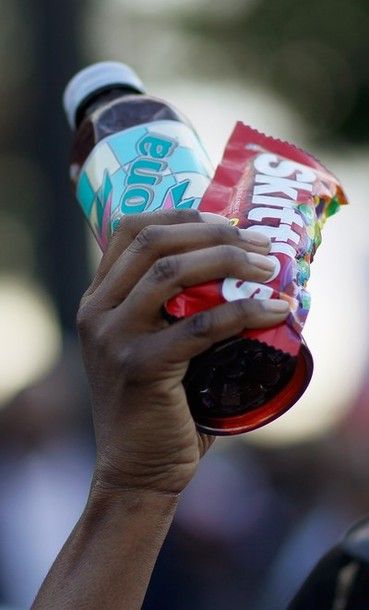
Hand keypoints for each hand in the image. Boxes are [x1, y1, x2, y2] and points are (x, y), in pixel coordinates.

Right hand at [77, 209, 288, 495]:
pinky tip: (276, 310)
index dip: (183, 215)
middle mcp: (98, 312)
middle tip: (261, 244)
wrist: (135, 469)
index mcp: (98, 299)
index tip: (228, 220)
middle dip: (215, 234)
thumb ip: (174, 310)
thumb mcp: (151, 346)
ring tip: (271, 268)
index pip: (131, 230)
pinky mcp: (141, 368)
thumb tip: (238, 274)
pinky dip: (243, 311)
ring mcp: (114, 338)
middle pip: (155, 243)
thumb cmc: (156, 405)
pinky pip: (200, 325)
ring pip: (172, 272)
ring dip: (229, 261)